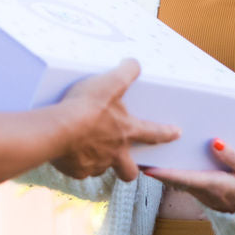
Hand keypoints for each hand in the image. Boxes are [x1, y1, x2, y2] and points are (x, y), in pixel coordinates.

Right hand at [52, 59, 179, 181]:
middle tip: (124, 162)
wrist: (58, 129)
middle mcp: (115, 154)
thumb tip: (134, 63)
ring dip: (97, 162)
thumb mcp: (109, 82)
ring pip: (101, 169)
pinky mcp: (76, 171)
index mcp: (126, 132)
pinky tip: (66, 151)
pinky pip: (78, 171)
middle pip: (130, 172)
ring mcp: (96, 165)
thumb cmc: (87, 106)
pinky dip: (75, 163)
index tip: (176, 133)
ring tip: (86, 148)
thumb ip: (126, 72)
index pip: (154, 134)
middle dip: (130, 169)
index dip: (166, 133)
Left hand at [142, 138, 234, 212]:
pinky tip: (170, 155)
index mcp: (215, 186)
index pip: (185, 179)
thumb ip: (234, 156)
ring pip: (179, 179)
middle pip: (176, 178)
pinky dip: (176, 170)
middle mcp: (204, 192)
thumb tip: (215, 142)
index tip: (148, 168)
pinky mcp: (204, 190)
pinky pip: (186, 179)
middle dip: (159, 167)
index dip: (165, 174)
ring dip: (166, 168)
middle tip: (142, 152)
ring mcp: (203, 193)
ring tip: (151, 149)